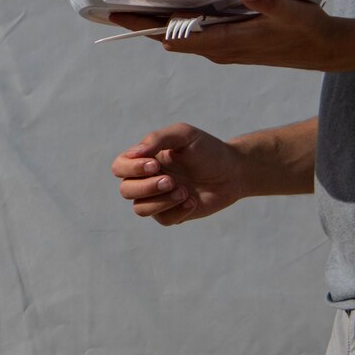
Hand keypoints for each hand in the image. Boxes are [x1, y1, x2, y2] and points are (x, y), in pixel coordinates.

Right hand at [112, 123, 252, 224]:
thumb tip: (134, 153)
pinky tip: (192, 201)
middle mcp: (147, 180)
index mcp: (144, 160)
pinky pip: (163, 220)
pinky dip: (177, 211)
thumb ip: (156, 139)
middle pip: (126, 191)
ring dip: (161, 201)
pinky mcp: (173, 214)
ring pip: (141, 209)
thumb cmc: (206, 150)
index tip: (155, 164)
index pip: (120, 167)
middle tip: (171, 181)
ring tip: (184, 191)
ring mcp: (158, 199)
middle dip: (147, 187)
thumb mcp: (183, 135)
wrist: (234, 171)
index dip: (132, 169)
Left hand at [153, 0, 354, 70]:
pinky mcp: (224, 40)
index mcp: (224, 43)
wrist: (326, 49)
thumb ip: (268, 2)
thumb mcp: (292, 13)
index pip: (171, 33)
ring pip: (173, 29)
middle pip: (162, 31)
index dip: (140, 23)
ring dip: (150, 8)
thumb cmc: (309, 30)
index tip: (112, 10)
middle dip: (133, 10)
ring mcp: (218, 45)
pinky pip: (188, 27)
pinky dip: (170, 10)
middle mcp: (214, 47)